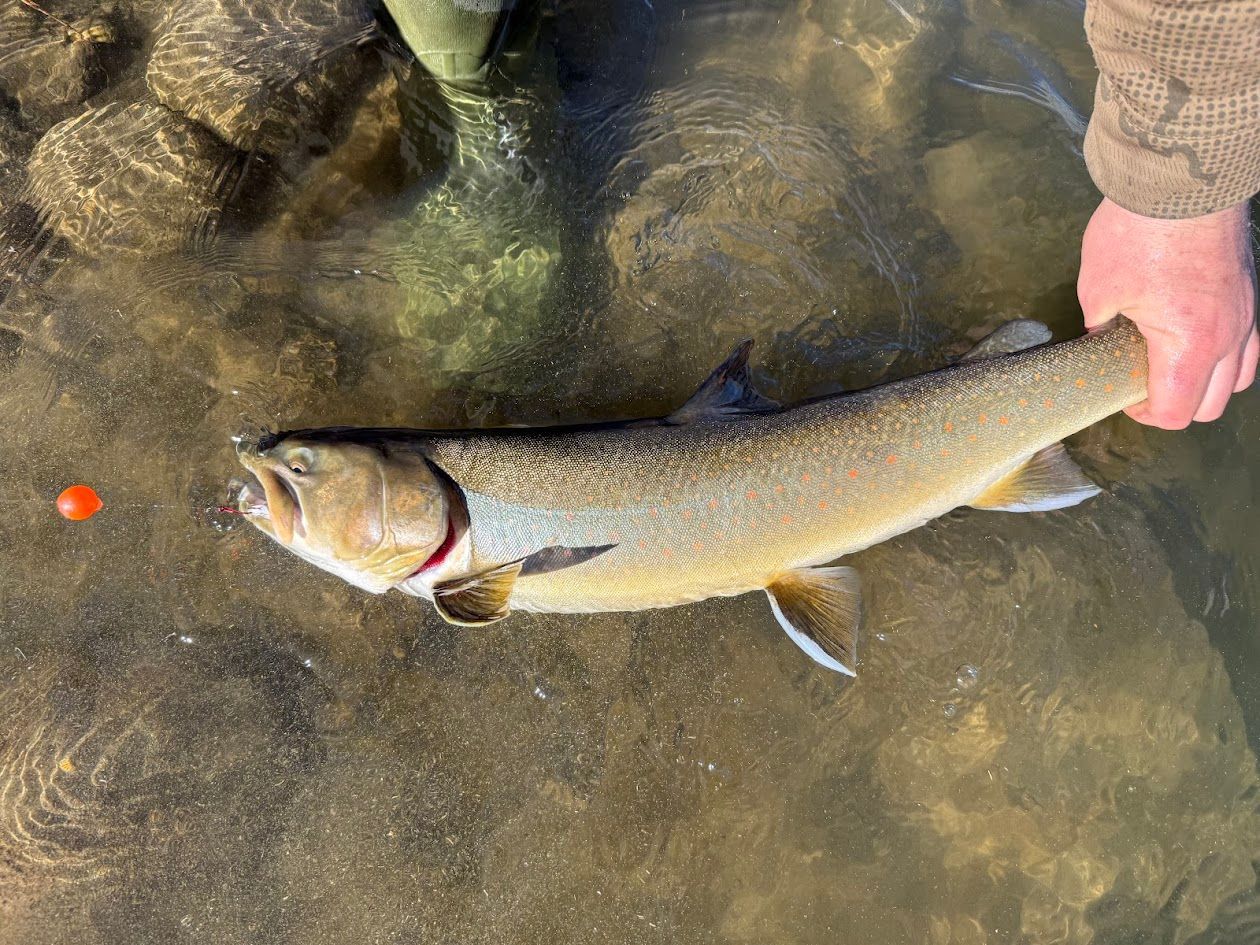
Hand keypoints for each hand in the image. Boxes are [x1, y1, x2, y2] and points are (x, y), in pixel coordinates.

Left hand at [1077, 197, 1257, 428]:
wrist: (1184, 177)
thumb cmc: (1138, 232)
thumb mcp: (1099, 289)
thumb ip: (1101, 328)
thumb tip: (1101, 340)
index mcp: (1190, 345)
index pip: (1176, 412)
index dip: (1144, 414)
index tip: (1122, 395)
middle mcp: (1228, 337)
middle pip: (1210, 405)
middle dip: (1174, 404)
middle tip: (1141, 382)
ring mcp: (1246, 315)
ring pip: (1237, 378)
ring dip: (1204, 382)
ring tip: (1168, 363)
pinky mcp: (1250, 294)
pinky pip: (1249, 345)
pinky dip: (1226, 355)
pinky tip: (1195, 339)